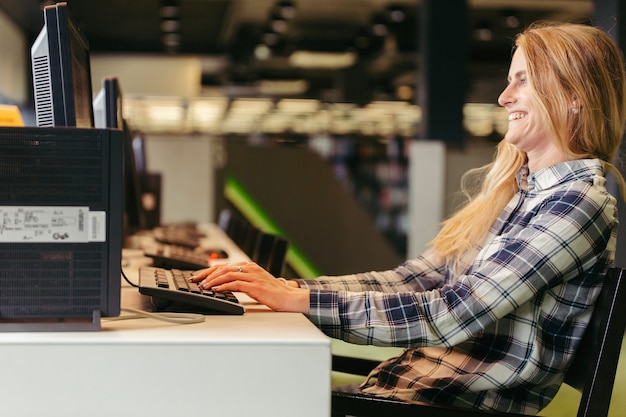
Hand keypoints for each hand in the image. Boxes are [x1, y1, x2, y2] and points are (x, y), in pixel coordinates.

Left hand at [190, 262, 309, 313]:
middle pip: (223, 268)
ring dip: (213, 280)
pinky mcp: (255, 286)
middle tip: (195, 280)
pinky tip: (216, 290)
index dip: (209, 270)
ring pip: (227, 274)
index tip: (198, 276)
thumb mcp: (255, 284)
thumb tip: (223, 285)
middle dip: (206, 274)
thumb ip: (241, 281)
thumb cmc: (274, 293)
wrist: (289, 298)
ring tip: (203, 286)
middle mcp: (250, 268)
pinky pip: (235, 284)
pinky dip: (223, 286)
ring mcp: (253, 276)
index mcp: (249, 266)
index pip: (225, 265)